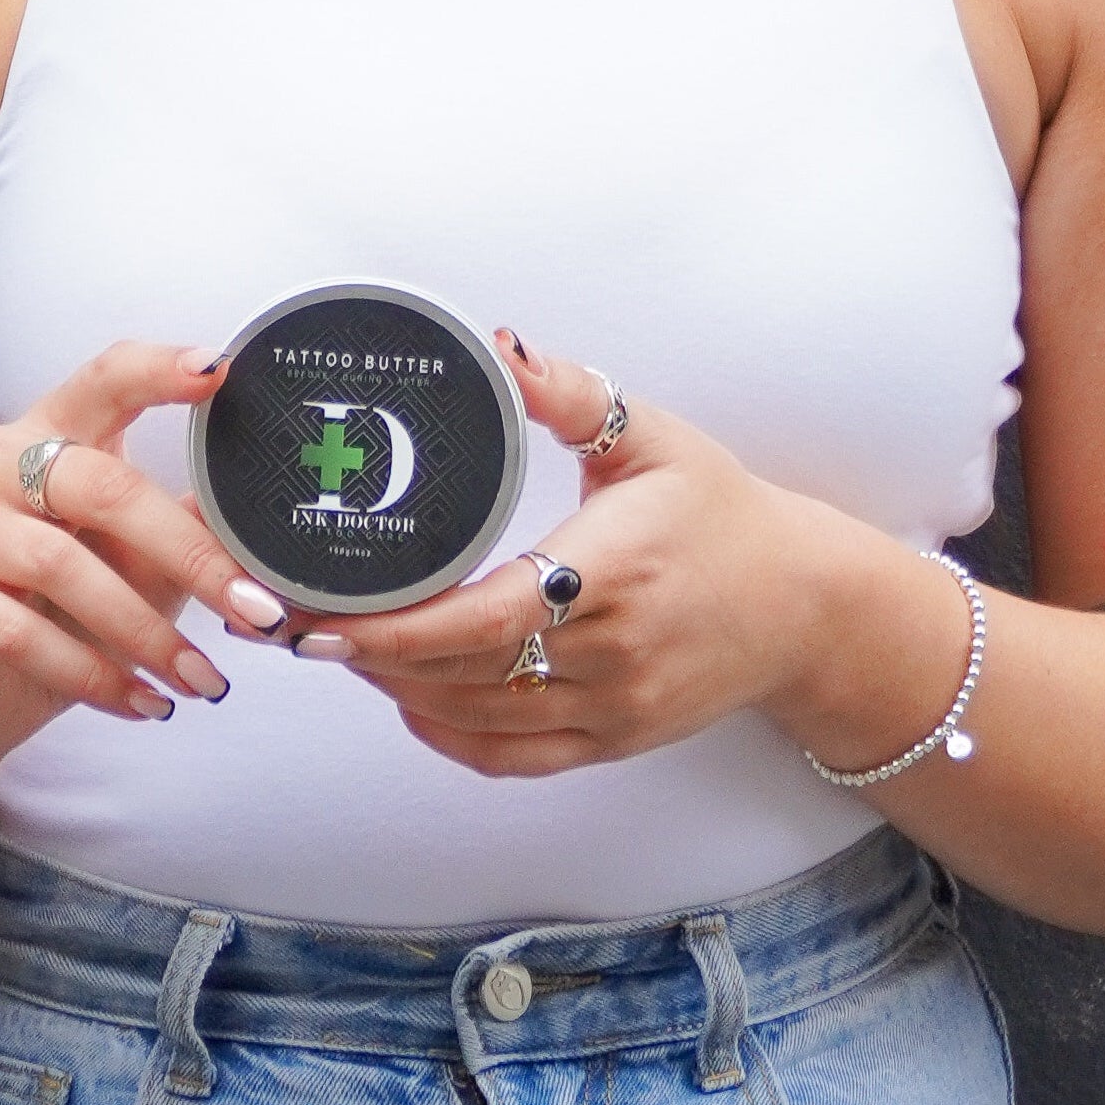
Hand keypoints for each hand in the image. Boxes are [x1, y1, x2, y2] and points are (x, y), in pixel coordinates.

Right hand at [0, 341, 301, 784]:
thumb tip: (270, 530)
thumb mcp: (133, 566)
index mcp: (51, 435)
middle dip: (187, 553)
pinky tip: (145, 706)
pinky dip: (94, 677)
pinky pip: (19, 634)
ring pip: (61, 565)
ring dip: (146, 632)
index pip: (103, 381)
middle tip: (257, 611)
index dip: (158, 371)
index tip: (220, 370)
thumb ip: (182, 533)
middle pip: (100, 484)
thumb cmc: (60, 613)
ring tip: (203, 680)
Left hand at [324, 335, 868, 775]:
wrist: (807, 607)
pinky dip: (450, 736)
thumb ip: (568, 393)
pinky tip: (405, 699)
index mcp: (613, 572)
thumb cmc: (720, 512)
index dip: (395, 630)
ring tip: (337, 646)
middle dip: (371, 656)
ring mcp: (615, 709)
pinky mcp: (616, 740)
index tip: (324, 617)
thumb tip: (499, 346)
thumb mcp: (653, 436)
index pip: (484, 618)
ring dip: (399, 691)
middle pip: (464, 675)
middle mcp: (612, 653)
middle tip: (297, 619)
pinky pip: (515, 758)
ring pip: (479, 719)